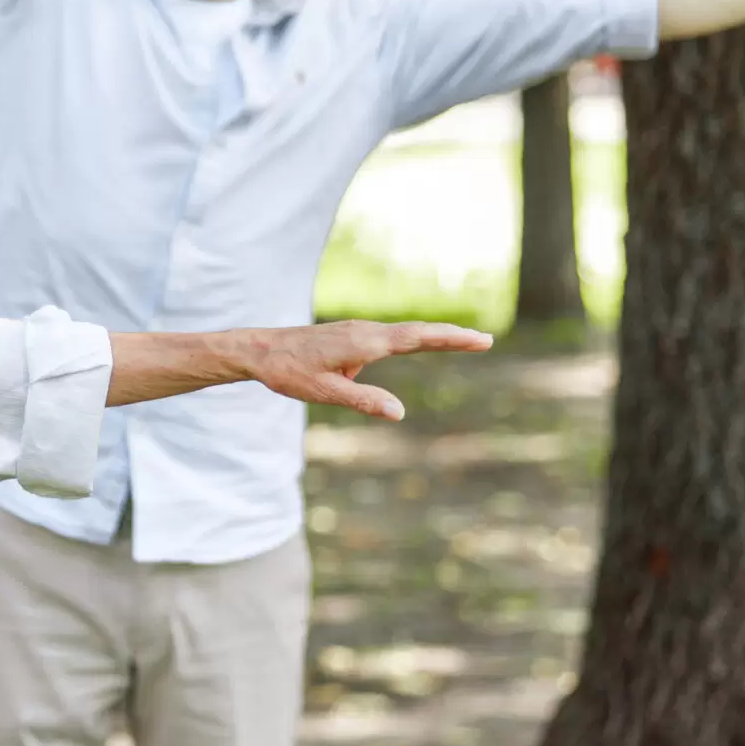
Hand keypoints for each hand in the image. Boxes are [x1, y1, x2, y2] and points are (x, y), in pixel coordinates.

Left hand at [239, 321, 492, 420]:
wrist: (259, 350)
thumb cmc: (288, 371)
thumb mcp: (324, 392)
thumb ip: (363, 400)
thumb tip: (399, 413)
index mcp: (363, 342)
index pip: (416, 339)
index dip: (450, 338)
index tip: (479, 338)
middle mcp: (365, 332)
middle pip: (417, 332)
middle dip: (451, 335)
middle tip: (486, 339)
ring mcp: (359, 331)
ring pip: (405, 332)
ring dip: (435, 335)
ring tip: (466, 339)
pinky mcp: (352, 336)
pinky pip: (390, 337)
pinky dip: (414, 338)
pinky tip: (424, 342)